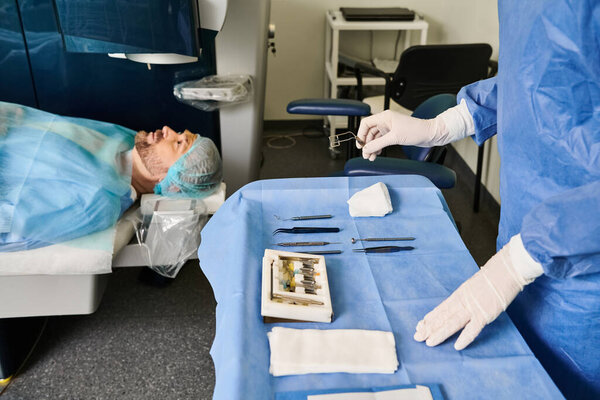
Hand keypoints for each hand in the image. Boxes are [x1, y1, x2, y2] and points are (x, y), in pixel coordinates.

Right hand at [356, 110, 445, 160]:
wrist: (430, 134)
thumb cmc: (416, 130)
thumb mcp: (394, 138)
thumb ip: (378, 144)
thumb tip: (366, 148)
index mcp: (385, 117)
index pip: (366, 123)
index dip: (361, 134)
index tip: (360, 144)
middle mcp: (386, 121)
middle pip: (369, 132)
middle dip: (367, 144)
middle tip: (366, 154)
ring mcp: (390, 128)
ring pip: (375, 138)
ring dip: (372, 147)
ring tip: (371, 157)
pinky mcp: (394, 134)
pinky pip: (381, 141)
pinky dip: (378, 148)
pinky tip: (377, 154)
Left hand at [414, 236, 540, 349]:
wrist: (506, 269)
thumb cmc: (492, 277)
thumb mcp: (473, 286)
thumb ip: (466, 296)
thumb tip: (460, 303)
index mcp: (459, 294)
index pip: (441, 308)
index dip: (430, 318)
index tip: (419, 325)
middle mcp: (463, 301)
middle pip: (443, 316)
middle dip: (429, 328)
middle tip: (417, 337)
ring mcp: (473, 308)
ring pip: (453, 323)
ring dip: (440, 333)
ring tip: (429, 342)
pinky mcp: (486, 314)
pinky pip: (474, 328)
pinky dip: (465, 337)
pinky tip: (457, 346)